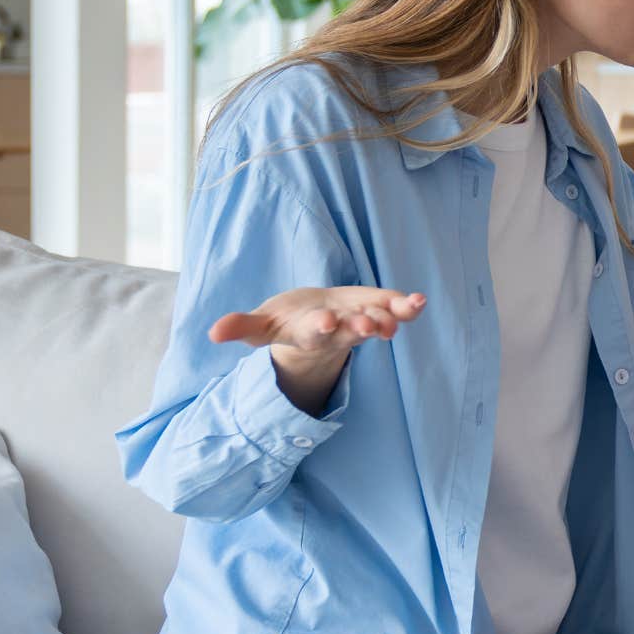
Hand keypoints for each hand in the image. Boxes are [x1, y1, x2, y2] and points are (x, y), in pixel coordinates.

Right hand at [209, 286, 428, 356]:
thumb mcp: (262, 327)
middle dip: (360, 327)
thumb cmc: (287, 323)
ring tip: (405, 313)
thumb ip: (242, 328)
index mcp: (310, 333)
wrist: (317, 326)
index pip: (315, 333)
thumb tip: (213, 334)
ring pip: (377, 322)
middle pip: (351, 332)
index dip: (320, 328)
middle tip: (369, 326)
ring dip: (390, 319)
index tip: (324, 323)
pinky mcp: (378, 310)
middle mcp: (339, 332)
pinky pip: (396, 311)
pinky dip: (409, 308)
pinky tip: (420, 300)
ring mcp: (361, 322)